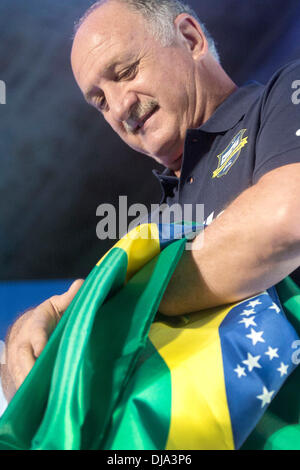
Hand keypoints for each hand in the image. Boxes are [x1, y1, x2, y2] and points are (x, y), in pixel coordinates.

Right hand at [0, 279, 83, 401]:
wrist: (26, 329)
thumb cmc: (47, 316)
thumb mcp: (57, 305)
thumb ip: (68, 297)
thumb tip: (83, 283)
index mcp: (35, 325)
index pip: (36, 334)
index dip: (39, 343)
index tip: (42, 351)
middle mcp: (23, 344)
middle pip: (24, 360)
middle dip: (32, 372)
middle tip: (46, 384)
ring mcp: (18, 360)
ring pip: (21, 375)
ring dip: (32, 387)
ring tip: (48, 399)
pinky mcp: (18, 373)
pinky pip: (22, 386)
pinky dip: (31, 395)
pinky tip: (45, 405)